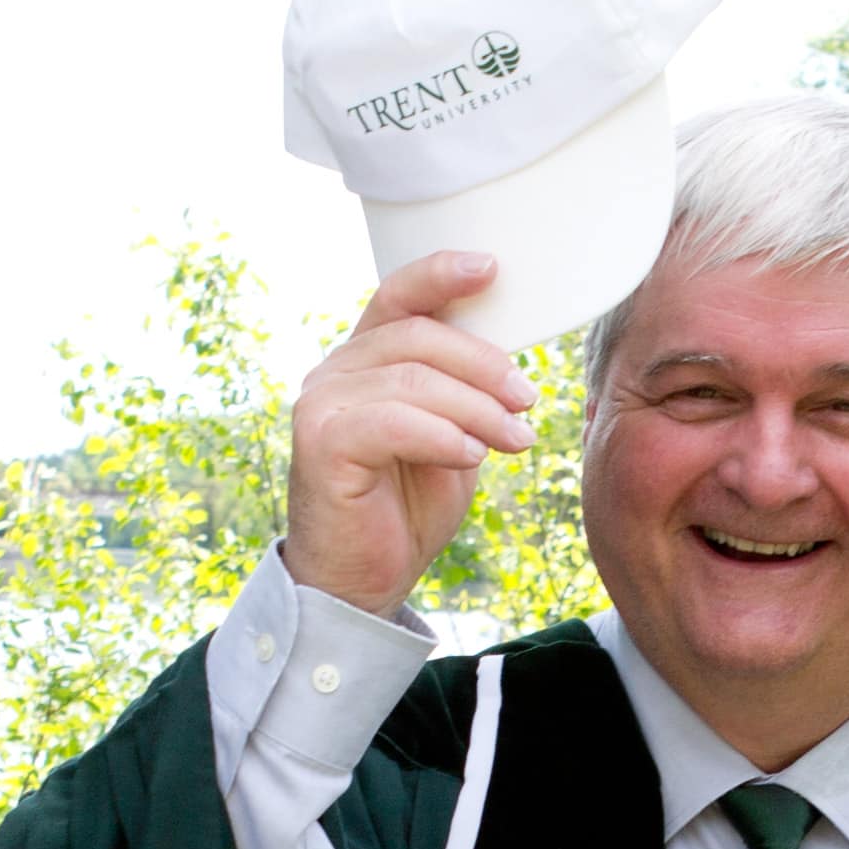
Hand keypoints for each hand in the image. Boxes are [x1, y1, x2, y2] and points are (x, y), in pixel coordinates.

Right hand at [281, 253, 535, 616]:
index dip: (441, 274)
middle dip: (484, 365)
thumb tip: (513, 366)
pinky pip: (393, 421)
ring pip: (412, 379)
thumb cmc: (405, 508)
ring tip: (515, 440)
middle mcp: (334, 372)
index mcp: (364, 359)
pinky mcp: (320, 443)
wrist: (360, 581)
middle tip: (528, 401)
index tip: (492, 267)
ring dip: (476, 407)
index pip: (398, 296)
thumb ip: (464, 394)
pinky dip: (442, 435)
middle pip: (417, 336)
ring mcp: (321, 404)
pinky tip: (470, 456)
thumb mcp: (449, 436)